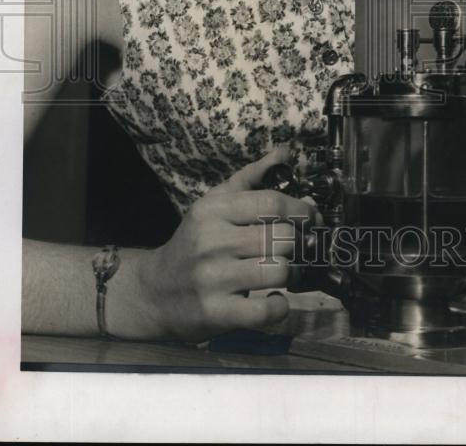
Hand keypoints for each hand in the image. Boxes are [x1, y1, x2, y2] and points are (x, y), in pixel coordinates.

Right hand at [117, 145, 315, 341]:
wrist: (153, 291)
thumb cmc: (194, 243)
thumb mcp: (215, 203)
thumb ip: (251, 177)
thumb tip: (284, 153)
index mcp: (213, 211)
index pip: (272, 203)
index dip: (301, 210)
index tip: (311, 218)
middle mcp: (211, 242)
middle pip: (282, 237)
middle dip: (301, 243)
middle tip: (301, 248)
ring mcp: (212, 279)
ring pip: (279, 270)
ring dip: (293, 273)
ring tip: (287, 272)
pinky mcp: (215, 313)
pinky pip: (264, 311)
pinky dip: (279, 307)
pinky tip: (273, 299)